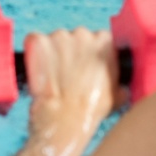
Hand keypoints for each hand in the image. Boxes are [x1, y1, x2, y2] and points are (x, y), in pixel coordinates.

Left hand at [20, 28, 119, 155]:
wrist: (64, 120)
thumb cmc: (90, 111)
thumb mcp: (116, 97)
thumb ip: (119, 84)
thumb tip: (122, 88)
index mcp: (106, 43)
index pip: (98, 39)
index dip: (89, 54)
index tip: (84, 66)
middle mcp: (84, 34)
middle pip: (75, 37)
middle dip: (70, 52)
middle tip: (66, 74)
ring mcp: (60, 36)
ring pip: (55, 40)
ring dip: (52, 53)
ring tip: (52, 76)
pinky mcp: (39, 41)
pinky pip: (34, 40)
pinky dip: (33, 52)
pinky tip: (38, 69)